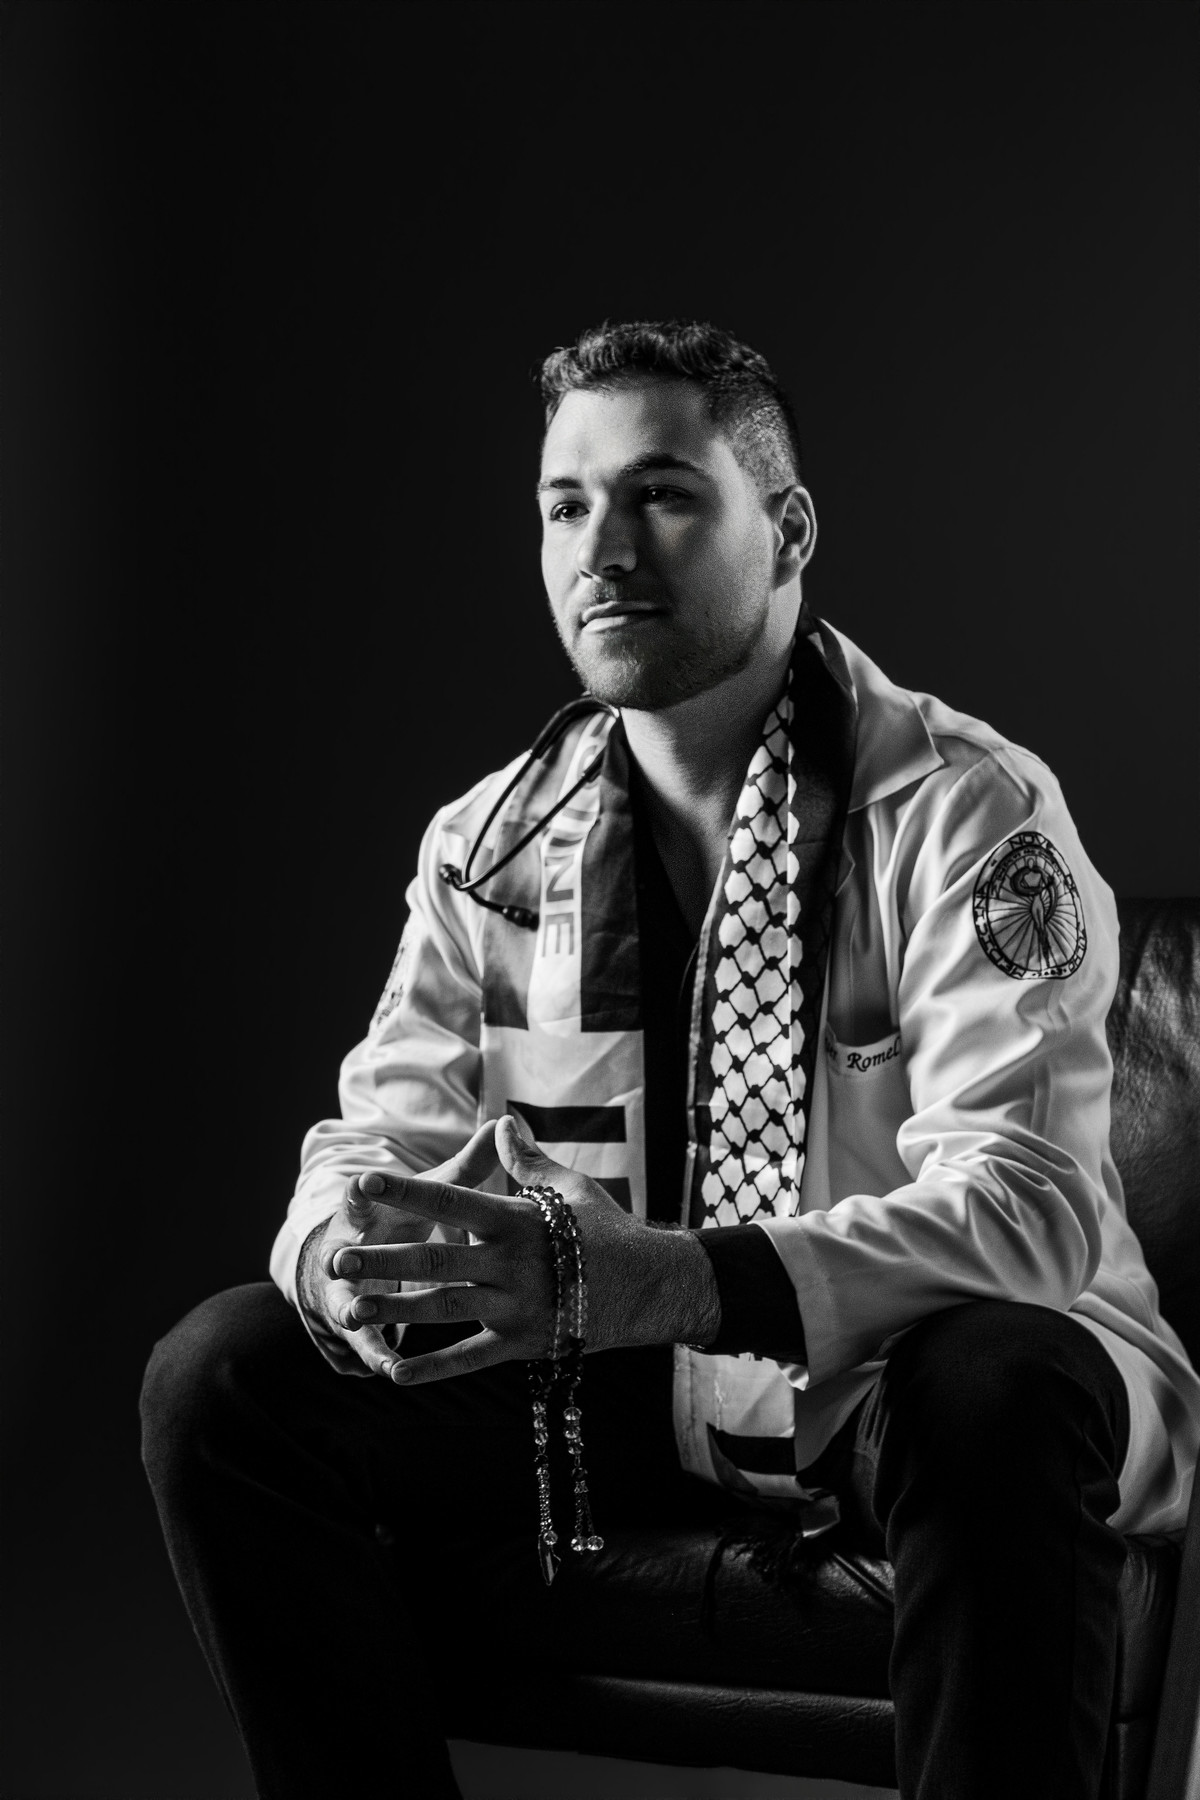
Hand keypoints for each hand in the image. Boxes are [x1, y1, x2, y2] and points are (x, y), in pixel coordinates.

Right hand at [297, 1121, 499, 1375]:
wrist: (353, 1263)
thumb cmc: (402, 1219)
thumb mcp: (431, 1192)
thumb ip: (466, 1166)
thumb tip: (502, 1123)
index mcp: (367, 1212)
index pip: (361, 1197)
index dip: (362, 1192)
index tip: (363, 1182)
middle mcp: (351, 1251)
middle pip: (349, 1254)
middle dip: (348, 1256)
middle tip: (340, 1257)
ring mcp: (349, 1293)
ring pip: (349, 1303)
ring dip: (353, 1310)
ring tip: (356, 1315)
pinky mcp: (360, 1330)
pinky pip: (367, 1348)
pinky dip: (377, 1357)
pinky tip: (392, 1371)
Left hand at [331, 1114, 720, 1383]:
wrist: (651, 1285)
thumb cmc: (606, 1230)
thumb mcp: (567, 1187)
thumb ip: (525, 1160)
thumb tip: (502, 1121)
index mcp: (515, 1220)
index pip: (450, 1200)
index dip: (405, 1192)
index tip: (363, 1183)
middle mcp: (510, 1263)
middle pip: (435, 1260)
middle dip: (383, 1259)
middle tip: (336, 1256)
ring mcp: (515, 1306)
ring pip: (443, 1308)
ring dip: (394, 1308)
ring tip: (349, 1307)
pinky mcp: (521, 1343)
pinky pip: (470, 1358)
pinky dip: (432, 1368)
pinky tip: (395, 1372)